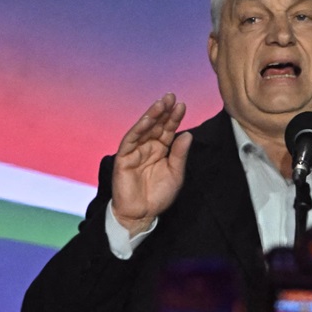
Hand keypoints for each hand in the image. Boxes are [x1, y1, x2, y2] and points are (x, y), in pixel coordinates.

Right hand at [110, 93, 192, 235]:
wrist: (142, 214)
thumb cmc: (158, 196)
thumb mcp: (175, 174)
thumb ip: (179, 155)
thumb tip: (187, 134)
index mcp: (160, 150)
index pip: (167, 130)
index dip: (174, 118)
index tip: (182, 105)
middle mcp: (147, 147)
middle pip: (156, 125)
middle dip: (163, 111)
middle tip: (171, 97)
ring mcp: (135, 151)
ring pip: (143, 129)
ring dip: (151, 115)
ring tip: (161, 103)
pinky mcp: (124, 158)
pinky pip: (130, 140)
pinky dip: (138, 129)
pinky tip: (147, 119)